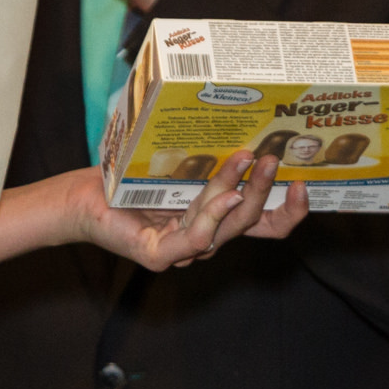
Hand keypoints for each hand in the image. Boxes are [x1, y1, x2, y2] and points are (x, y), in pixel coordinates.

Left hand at [58, 152, 303, 269]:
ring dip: (238, 190)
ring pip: (225, 227)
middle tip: (275, 159)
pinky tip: (224, 196)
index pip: (266, 225)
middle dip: (267, 191)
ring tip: (248, 160)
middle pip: (251, 223)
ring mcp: (182, 251)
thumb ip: (215, 164)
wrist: (83, 194)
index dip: (289, 211)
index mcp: (215, 220)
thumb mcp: (183, 166)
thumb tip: (251, 133)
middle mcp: (205, 239)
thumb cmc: (129, 178)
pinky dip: (212, 217)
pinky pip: (194, 239)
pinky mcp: (159, 254)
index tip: (305, 184)